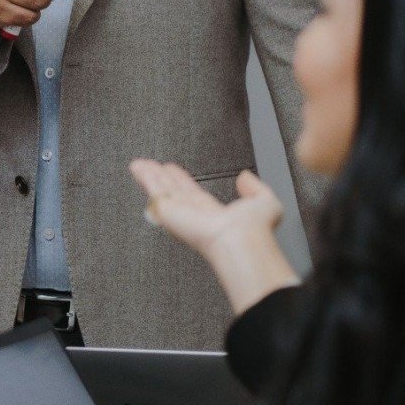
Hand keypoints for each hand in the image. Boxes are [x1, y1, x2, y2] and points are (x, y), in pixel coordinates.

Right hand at [128, 159, 298, 315]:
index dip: (183, 181)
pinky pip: (154, 190)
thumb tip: (245, 177)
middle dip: (162, 179)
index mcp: (215, 215)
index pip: (194, 195)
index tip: (174, 171)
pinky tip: (138, 168)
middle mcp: (195, 215)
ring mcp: (180, 213)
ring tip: (139, 164)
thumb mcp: (265, 202)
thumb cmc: (254, 230)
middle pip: (174, 192)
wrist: (240, 240)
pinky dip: (145, 178)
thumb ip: (256, 189)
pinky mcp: (168, 210)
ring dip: (150, 176)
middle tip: (153, 167)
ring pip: (161, 190)